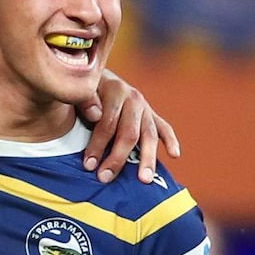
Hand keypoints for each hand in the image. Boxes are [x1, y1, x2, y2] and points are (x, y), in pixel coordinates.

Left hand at [78, 69, 179, 183]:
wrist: (92, 75)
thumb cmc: (82, 89)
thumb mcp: (79, 91)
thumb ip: (85, 101)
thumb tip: (96, 115)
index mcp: (115, 90)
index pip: (108, 123)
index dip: (97, 146)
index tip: (88, 165)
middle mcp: (133, 98)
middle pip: (129, 133)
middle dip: (117, 158)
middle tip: (105, 178)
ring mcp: (145, 107)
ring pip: (149, 135)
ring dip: (147, 158)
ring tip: (144, 180)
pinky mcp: (151, 114)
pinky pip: (164, 127)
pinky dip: (170, 140)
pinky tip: (174, 155)